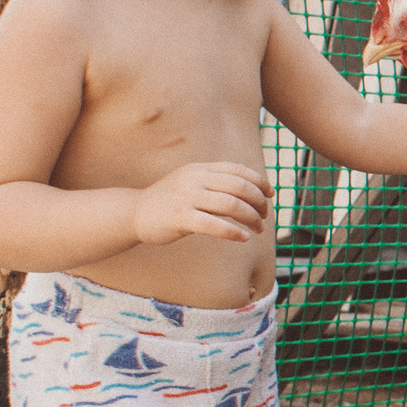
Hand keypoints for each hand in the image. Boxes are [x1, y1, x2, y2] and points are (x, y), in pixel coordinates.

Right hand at [134, 161, 272, 244]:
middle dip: (259, 202)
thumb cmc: (171, 201)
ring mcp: (187, 197)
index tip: (270, 194)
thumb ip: (216, 182)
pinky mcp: (180, 217)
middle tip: (265, 216)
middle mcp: (195, 179)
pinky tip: (244, 237)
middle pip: (240, 187)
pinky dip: (233, 232)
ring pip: (231, 205)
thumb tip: (252, 189)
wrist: (136, 212)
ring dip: (251, 218)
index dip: (259, 181)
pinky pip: (214, 225)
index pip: (238, 170)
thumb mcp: (192, 182)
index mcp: (200, 169)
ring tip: (258, 229)